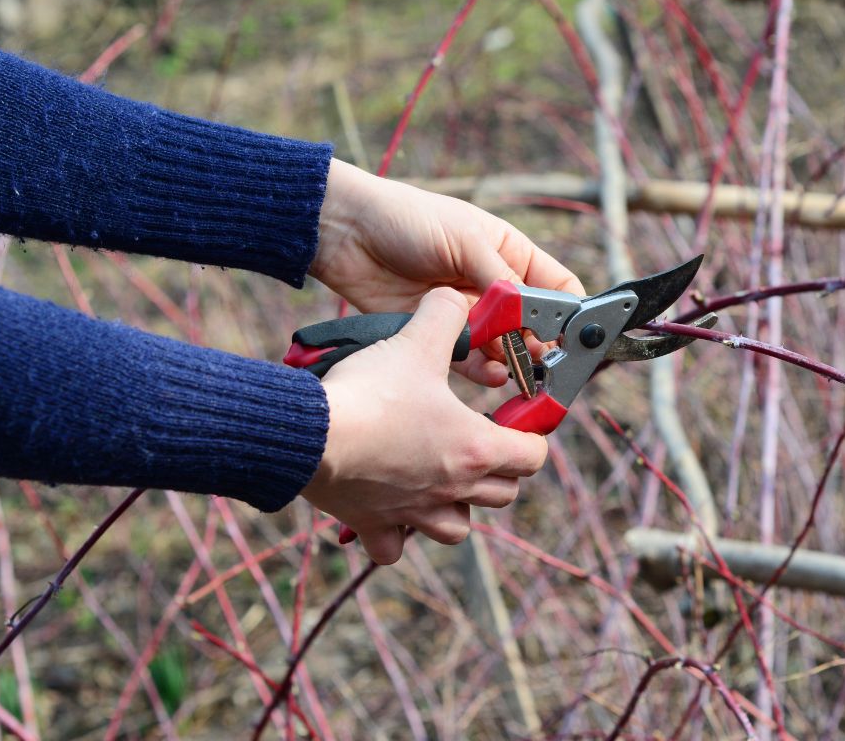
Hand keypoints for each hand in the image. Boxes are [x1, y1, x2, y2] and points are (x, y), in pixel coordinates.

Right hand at [301, 288, 547, 563]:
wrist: (310, 433)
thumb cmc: (371, 392)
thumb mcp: (417, 340)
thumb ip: (446, 313)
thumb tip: (456, 297)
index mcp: (475, 447)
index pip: (534, 456)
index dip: (531, 437)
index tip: (514, 422)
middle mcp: (453, 488)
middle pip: (503, 495)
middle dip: (499, 471)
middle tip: (478, 443)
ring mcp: (414, 513)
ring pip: (457, 529)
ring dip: (457, 509)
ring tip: (442, 481)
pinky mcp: (372, 525)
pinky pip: (393, 548)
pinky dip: (396, 536)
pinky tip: (389, 513)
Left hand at [309, 159, 585, 384]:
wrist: (347, 233)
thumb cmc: (407, 219)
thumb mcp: (465, 240)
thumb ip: (502, 279)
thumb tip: (535, 312)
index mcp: (510, 254)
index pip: (557, 287)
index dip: (570, 313)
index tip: (574, 337)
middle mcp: (494, 286)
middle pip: (533, 324)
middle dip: (542, 345)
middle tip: (545, 365)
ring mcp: (467, 312)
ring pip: (504, 346)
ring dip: (513, 361)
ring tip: (519, 374)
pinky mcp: (438, 333)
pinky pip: (469, 359)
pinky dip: (483, 370)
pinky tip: (492, 374)